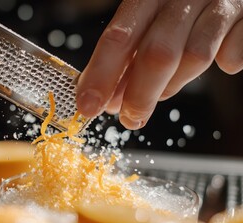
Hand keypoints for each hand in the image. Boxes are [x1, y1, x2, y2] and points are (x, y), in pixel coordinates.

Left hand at [76, 0, 242, 129]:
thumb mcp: (148, 24)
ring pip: (194, 57)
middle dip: (139, 95)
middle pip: (156, 54)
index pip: (118, 38)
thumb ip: (129, 58)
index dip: (101, 75)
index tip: (88, 105)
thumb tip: (111, 100)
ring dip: (174, 85)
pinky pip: (235, 50)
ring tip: (164, 90)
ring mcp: (216, 3)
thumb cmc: (179, 9)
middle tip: (130, 118)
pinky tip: (223, 63)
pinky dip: (228, 61)